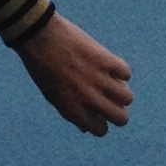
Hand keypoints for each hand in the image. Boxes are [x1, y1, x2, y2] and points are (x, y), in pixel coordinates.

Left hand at [17, 13, 131, 135]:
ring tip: (110, 81)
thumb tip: (86, 129)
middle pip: (121, 119)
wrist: (38, 35)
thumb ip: (70, 113)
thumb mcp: (51, 95)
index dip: (100, 121)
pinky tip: (108, 64)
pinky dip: (120, 69)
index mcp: (73, 111)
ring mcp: (98, 80)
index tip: (96, 110)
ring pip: (127, 97)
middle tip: (108, 99)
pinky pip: (126, 72)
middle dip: (117, 111)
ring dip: (120, 90)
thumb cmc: (42, 66)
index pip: (101, 130)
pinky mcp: (104, 60)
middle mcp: (89, 99)